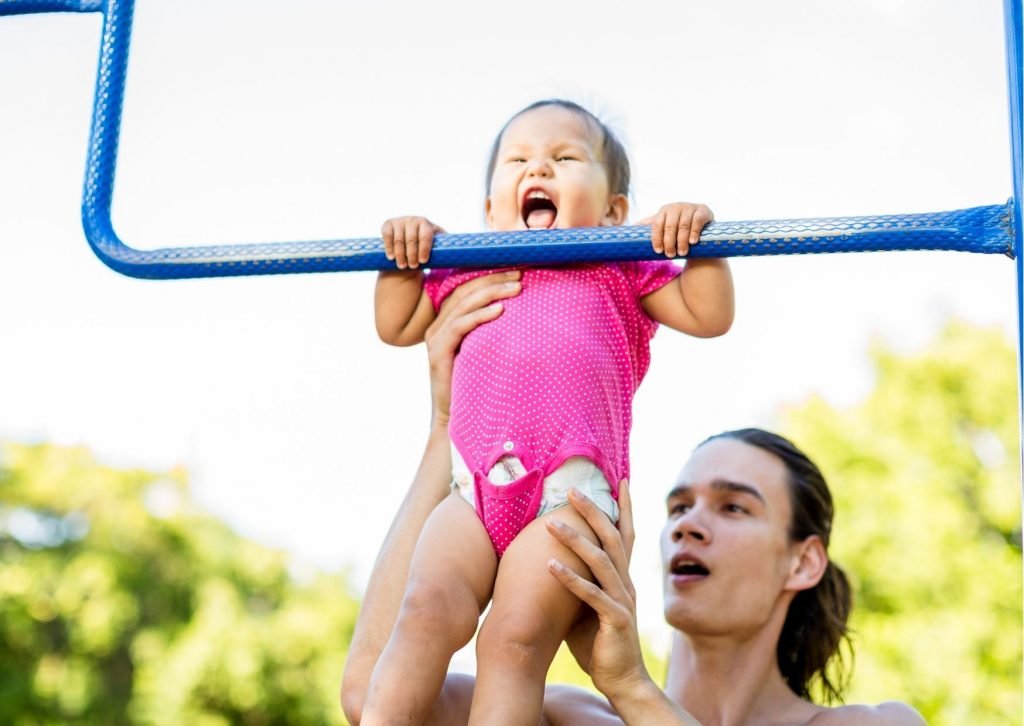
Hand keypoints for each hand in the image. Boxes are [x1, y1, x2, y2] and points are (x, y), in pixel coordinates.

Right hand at [381, 216, 445, 269]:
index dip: (425, 248)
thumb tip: (469, 256)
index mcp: (427, 224)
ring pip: (399, 239)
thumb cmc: (427, 248)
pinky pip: (386, 235)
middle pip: (411, 239)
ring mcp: (400, 221)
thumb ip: (450, 250)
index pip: (426, 235)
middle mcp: (414, 220)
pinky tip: (391, 257)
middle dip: (411, 254)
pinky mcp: (388, 224)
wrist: (409, 244)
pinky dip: (388, 246)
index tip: (424, 262)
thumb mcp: (439, 247)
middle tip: (412, 267)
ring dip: (400, 254)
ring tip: (402, 266)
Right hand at [423, 270, 521, 424]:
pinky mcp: (438, 353)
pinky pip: (460, 327)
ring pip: (463, 305)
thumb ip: (490, 333)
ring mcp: (435, 339)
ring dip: (491, 293)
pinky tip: (500, 310)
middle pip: (465, 292)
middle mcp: (437, 327)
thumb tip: (520, 313)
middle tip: (520, 273)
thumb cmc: (474, 385)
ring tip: (516, 288)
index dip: (490, 277)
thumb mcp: (483, 352)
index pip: (466, 290)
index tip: (516, 271)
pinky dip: (480, 315)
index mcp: (446, 323)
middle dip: (494, 280)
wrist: (455, 417)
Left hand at [546, 481, 647, 698]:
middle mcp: (626, 583)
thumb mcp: (587, 605)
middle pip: (613, 537)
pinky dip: (570, 578)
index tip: (621, 480)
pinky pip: (591, 595)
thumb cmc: (599, 642)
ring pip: (601, 561)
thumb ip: (580, 582)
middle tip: (572, 489)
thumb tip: (553, 559)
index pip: (626, 534)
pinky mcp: (614, 620)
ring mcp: (622, 601)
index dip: (625, 507)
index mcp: (623, 578)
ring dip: (575, 540)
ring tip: (550, 523)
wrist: (622, 679)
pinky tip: (550, 566)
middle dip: (593, 511)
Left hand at [637, 202, 713, 257]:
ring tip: (682, 253)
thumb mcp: (662, 226)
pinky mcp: (703, 211)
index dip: (657, 238)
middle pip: (670, 226)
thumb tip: (628, 229)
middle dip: (669, 242)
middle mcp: (676, 207)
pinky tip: (692, 241)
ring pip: (683, 225)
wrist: (700, 227)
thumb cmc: (676, 229)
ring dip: (681, 240)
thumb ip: (647, 226)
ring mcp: (690, 207)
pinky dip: (694, 231)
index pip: (657, 224)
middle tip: (669, 255)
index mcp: (663, 211)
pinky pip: (697, 221)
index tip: (658, 251)